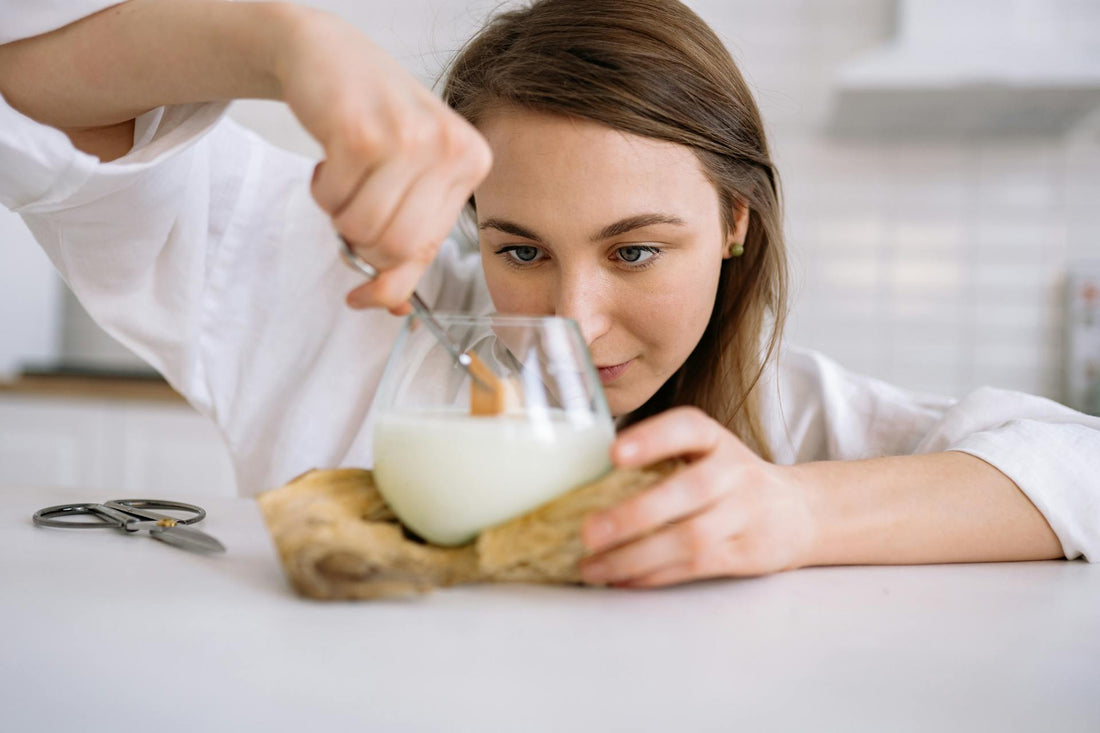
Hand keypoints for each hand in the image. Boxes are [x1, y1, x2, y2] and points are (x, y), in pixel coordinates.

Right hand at [275, 8, 491, 313]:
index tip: (362, 295)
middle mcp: (449, 148)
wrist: (329, 55)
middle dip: (361, 243)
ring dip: (338, 213)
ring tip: (343, 177)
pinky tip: (330, 156)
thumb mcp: (407, 181)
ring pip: (362, 228)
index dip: (390, 278)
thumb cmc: (373, 122)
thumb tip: (392, 308)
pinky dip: (320, 189)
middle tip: (351, 211)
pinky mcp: (361, 132)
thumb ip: (406, 247)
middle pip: (396, 248)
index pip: (429, 251)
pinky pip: (331, 200)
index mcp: (472, 162)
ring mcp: (407, 138)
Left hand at [579, 407, 816, 586]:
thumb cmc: (730, 479)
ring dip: (635, 556)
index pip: (689, 428)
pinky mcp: (746, 553)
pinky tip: (622, 579)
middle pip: (688, 491)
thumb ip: (660, 458)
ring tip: (592, 567)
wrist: (799, 512)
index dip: (652, 438)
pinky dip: (654, 575)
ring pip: (689, 539)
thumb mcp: (706, 453)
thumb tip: (584, 477)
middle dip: (634, 514)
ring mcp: (745, 515)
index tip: (613, 453)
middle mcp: (734, 472)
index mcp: (716, 440)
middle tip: (587, 531)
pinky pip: (696, 567)